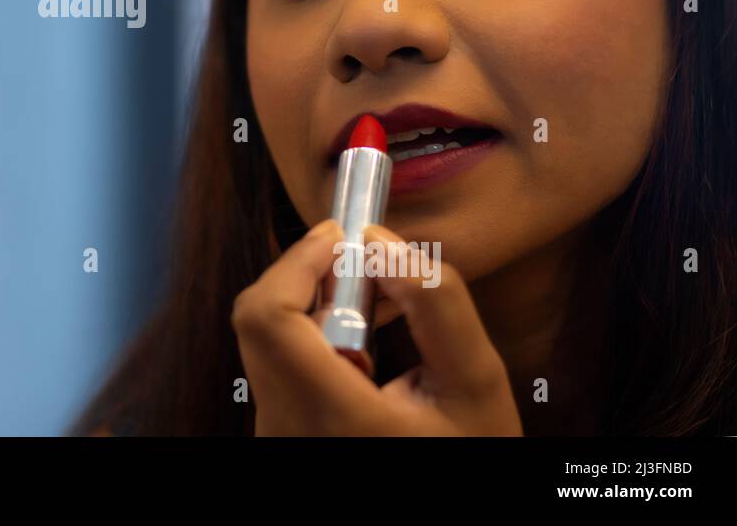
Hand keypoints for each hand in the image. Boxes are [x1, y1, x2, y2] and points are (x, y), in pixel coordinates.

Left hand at [230, 218, 522, 434]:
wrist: (449, 513)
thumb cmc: (465, 453)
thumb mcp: (477, 385)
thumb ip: (437, 305)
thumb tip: (379, 241)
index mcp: (332, 419)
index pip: (269, 317)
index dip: (298, 261)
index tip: (340, 237)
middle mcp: (285, 430)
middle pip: (259, 321)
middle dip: (307, 277)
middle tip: (361, 266)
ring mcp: (274, 434)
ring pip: (264, 342)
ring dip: (309, 308)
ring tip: (369, 311)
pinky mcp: (276, 432)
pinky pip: (272, 366)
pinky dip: (306, 338)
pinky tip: (356, 347)